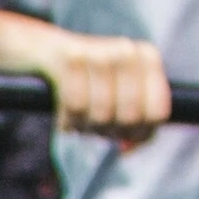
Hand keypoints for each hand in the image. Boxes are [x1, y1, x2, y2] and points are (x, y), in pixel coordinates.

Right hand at [0, 21, 168, 142]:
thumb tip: (128, 148)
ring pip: (102, 114)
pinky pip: (75, 107)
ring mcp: (100, 52)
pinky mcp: (70, 59)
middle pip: (130, 117)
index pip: (156, 113)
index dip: (140, 133)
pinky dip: (67, 122)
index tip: (124, 135)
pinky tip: (64, 118)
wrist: (42, 50)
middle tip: (95, 126)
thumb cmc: (86, 82)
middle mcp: (127, 51)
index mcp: (147, 57)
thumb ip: (136, 122)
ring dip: (86, 126)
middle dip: (110, 130)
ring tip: (78, 119)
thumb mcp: (118, 96)